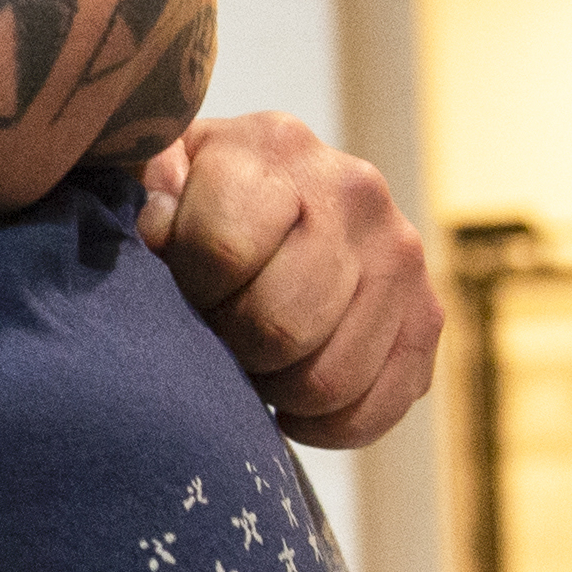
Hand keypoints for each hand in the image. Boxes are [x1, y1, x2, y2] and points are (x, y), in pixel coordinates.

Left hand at [137, 115, 440, 448]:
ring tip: (251, 358)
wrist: (258, 203)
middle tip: (217, 332)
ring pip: (329, 379)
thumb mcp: (148, 178)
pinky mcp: (428, 314)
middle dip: (232, 346)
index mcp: (276, 146)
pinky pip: (376, 409)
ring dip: (275, 388)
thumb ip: (143, 189)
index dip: (190, 289)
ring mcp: (400, 253)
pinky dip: (322, 425)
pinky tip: (287, 398)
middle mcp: (354, 190)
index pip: (224, 252)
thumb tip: (159, 221)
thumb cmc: (185, 202)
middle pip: (281, 325)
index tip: (184, 287)